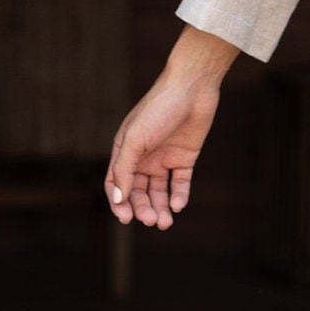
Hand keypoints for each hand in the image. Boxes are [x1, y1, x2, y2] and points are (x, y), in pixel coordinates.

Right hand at [104, 29, 236, 229]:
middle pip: (139, 192)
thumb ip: (124, 169)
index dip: (119, 203)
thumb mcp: (135, 139)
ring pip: (159, 191)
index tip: (126, 219)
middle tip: (152, 221)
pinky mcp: (185, 157)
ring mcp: (164, 157)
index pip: (116, 184)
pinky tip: (178, 205)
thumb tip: (117, 199)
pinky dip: (179, 195)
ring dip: (160, 207)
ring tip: (165, 222)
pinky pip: (180, 182)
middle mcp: (143, 157)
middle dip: (143, 208)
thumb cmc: (158, 108)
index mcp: (125, 150)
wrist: (192, 87)